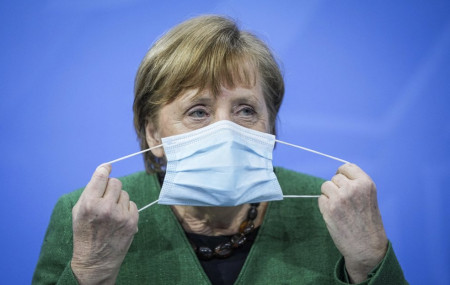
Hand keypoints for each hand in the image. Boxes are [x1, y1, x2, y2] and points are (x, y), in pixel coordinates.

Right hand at [71, 164, 138, 283]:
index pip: (101, 176)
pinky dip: (126, 209)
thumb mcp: (78, 211)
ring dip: (118, 199)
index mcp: (89, 203)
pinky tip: (118, 219)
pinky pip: (132, 204)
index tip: (107, 167)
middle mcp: (106, 208)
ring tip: (110, 213)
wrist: (95, 261)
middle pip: (115, 182)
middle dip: (110, 188)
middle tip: (105, 198)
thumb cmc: (84, 234)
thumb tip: (103, 172)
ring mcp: (121, 215)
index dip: (105, 169)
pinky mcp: (132, 221)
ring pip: (124, 193)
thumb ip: (89, 192)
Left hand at [319, 163, 387, 282]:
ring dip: (329, 196)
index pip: (346, 167)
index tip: (343, 183)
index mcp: (365, 184)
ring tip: (340, 208)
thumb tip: (337, 176)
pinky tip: (335, 215)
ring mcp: (340, 198)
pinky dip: (324, 206)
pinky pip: (321, 199)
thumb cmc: (368, 223)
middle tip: (344, 202)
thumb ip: (356, 185)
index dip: (342, 175)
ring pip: (325, 187)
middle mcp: (353, 188)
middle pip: (334, 178)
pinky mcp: (329, 209)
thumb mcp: (369, 197)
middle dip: (336, 188)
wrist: (367, 247)